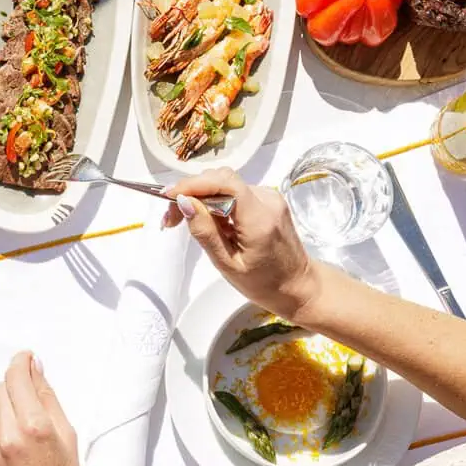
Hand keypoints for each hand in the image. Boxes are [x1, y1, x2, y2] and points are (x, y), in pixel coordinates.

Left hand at [0, 352, 93, 465]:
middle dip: (14, 389)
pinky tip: (0, 436)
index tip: (24, 358)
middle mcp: (8, 435)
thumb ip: (47, 397)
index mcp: (35, 425)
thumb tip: (34, 365)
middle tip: (28, 403)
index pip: (16, 377)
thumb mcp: (67, 434)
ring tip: (16, 426)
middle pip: (0, 389)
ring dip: (0, 408)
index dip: (20, 363)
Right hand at [160, 168, 322, 320]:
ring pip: (226, 184)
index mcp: (259, 219)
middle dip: (192, 191)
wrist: (298, 285)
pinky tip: (209, 220)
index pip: (224, 183)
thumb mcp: (227, 264)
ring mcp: (270, 198)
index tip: (168, 196)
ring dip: (201, 196)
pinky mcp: (267, 200)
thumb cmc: (264, 283)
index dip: (193, 184)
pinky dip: (215, 201)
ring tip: (186, 220)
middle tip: (171, 216)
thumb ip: (205, 232)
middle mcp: (268, 201)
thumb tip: (184, 202)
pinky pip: (234, 192)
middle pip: (222, 180)